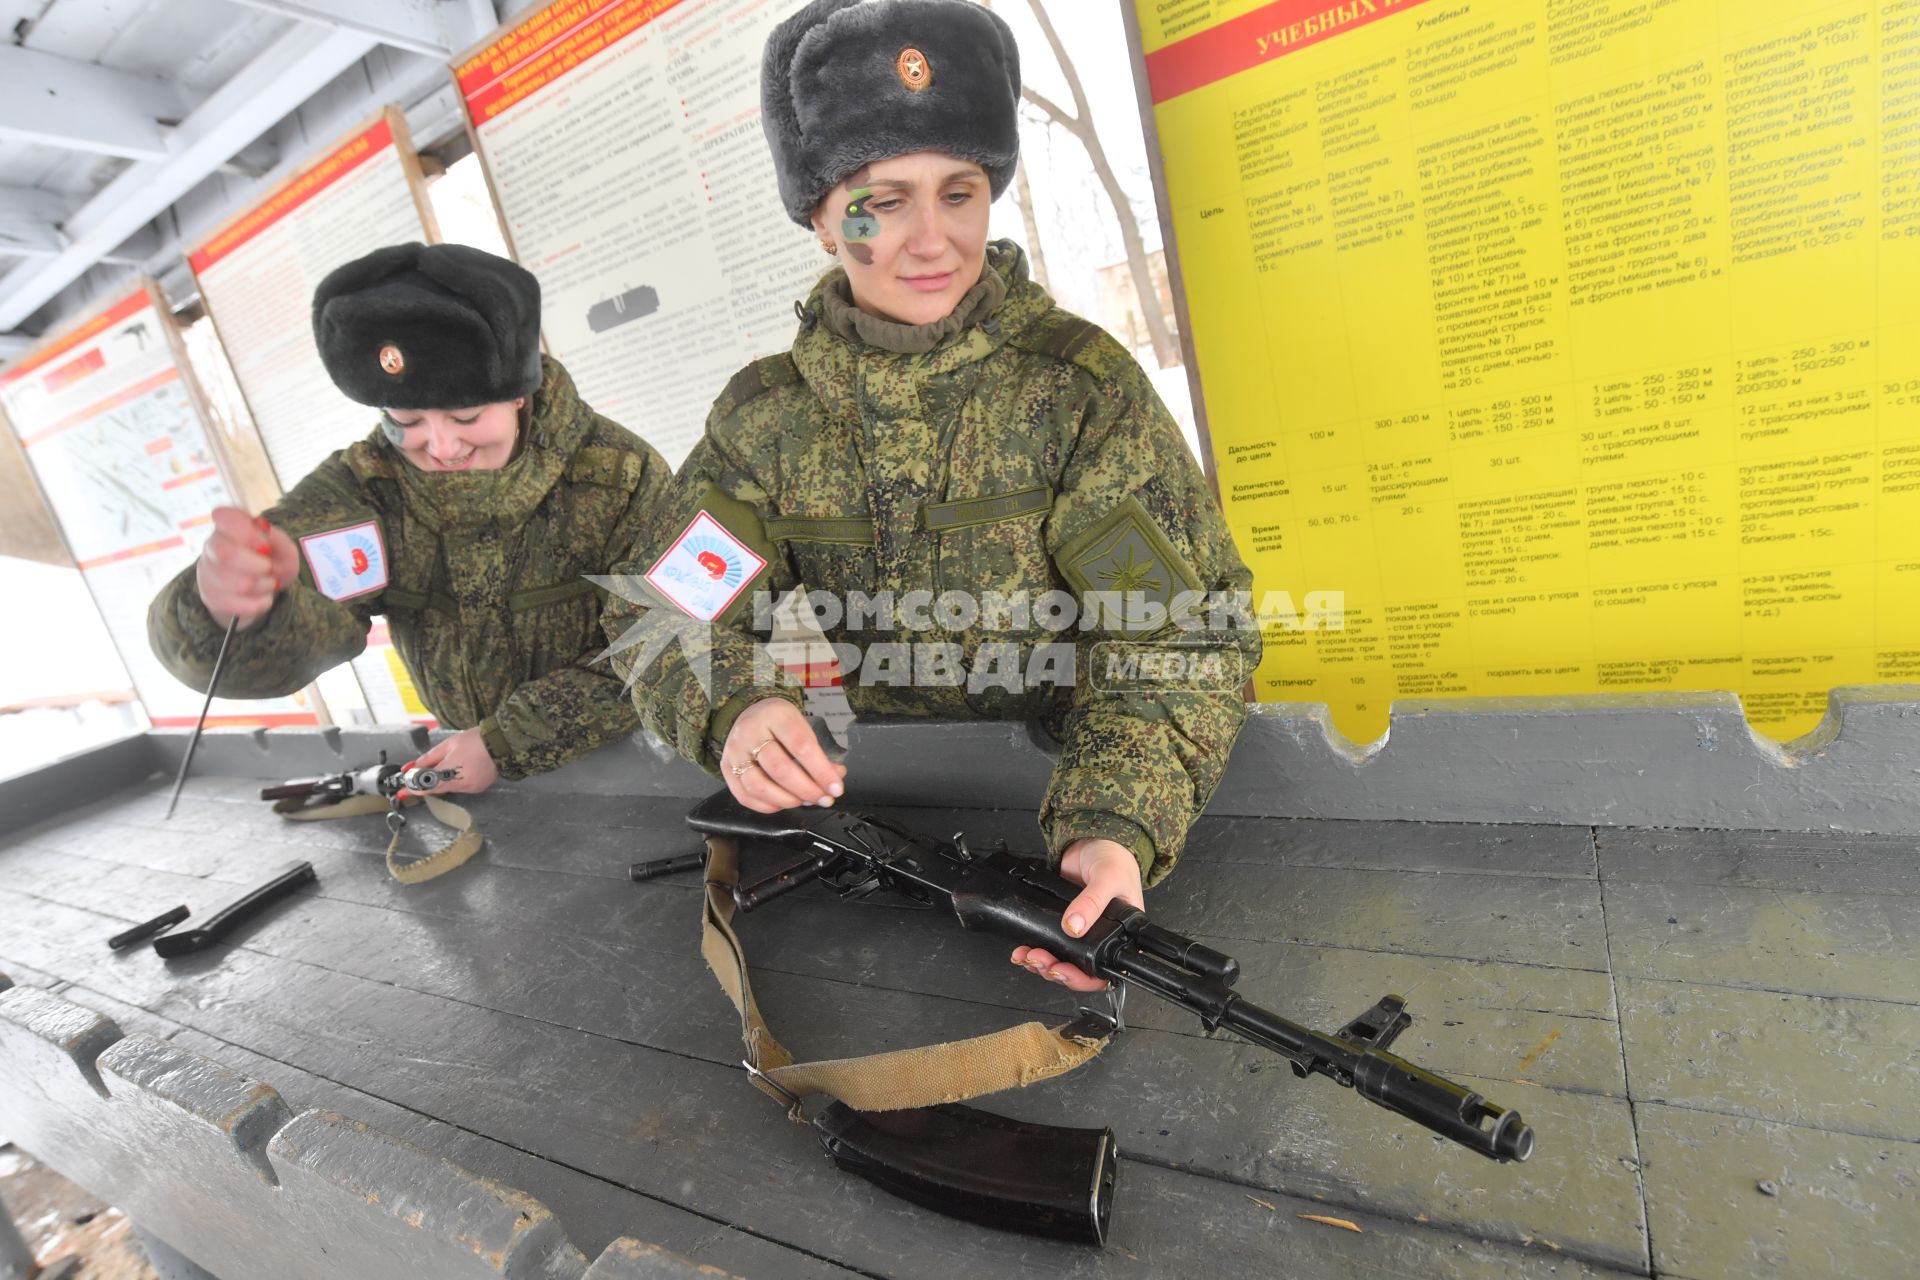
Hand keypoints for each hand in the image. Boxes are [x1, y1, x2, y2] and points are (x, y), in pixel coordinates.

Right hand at [195, 506, 297, 629]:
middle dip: (257, 564)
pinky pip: (239, 604)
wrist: (256, 591)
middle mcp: (212, 546)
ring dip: (264, 585)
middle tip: (269, 567)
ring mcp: (207, 573)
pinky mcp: (210, 597)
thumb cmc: (269, 560)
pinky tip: (263, 597)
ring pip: (238, 584)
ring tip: (269, 583)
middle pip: (225, 553)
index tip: (264, 543)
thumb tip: (266, 542)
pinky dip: (260, 602)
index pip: (223, 516)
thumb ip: (280, 542)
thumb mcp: (283, 549)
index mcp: (228, 526)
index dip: (245, 530)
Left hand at [396, 728, 498, 798]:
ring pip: (449, 786)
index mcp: (449, 772)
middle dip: (430, 779)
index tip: (402, 790)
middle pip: (436, 787)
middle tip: (428, 768)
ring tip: (457, 760)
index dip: (411, 788)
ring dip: (446, 777)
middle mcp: (459, 784)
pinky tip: (466, 766)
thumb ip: (428, 758)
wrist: (502, 743)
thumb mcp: (448, 745)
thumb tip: (412, 767)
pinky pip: (462, 786)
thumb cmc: (475, 740)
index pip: (424, 786)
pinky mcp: (478, 788)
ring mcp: (470, 788)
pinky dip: (459, 778)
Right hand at [722, 697, 845, 812]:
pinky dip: (768, 806)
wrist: (750, 715)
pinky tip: (784, 803)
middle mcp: (750, 731)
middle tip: (823, 798)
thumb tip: (835, 781)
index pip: (801, 746)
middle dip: (806, 790)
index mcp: (775, 715)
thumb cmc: (780, 724)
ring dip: (787, 800)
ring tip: (804, 800)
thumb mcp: (802, 727)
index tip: (836, 788)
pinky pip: (745, 796)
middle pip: (780, 769)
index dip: (821, 771)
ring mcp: (734, 751)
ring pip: (759, 786)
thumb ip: (819, 755)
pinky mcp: (726, 768)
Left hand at [1011, 837, 1144, 992]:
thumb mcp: (1108, 878)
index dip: (1081, 978)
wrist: (1095, 837)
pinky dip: (1033, 948)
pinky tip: (1022, 948)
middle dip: (1054, 972)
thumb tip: (1073, 926)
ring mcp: (1077, 930)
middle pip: (1076, 970)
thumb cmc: (1115, 857)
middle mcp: (1098, 937)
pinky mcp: (1058, 920)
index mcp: (1118, 935)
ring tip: (1027, 956)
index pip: (1102, 972)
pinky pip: (1046, 942)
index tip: (1062, 971)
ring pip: (1059, 960)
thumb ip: (1091, 902)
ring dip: (1040, 964)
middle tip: (1039, 961)